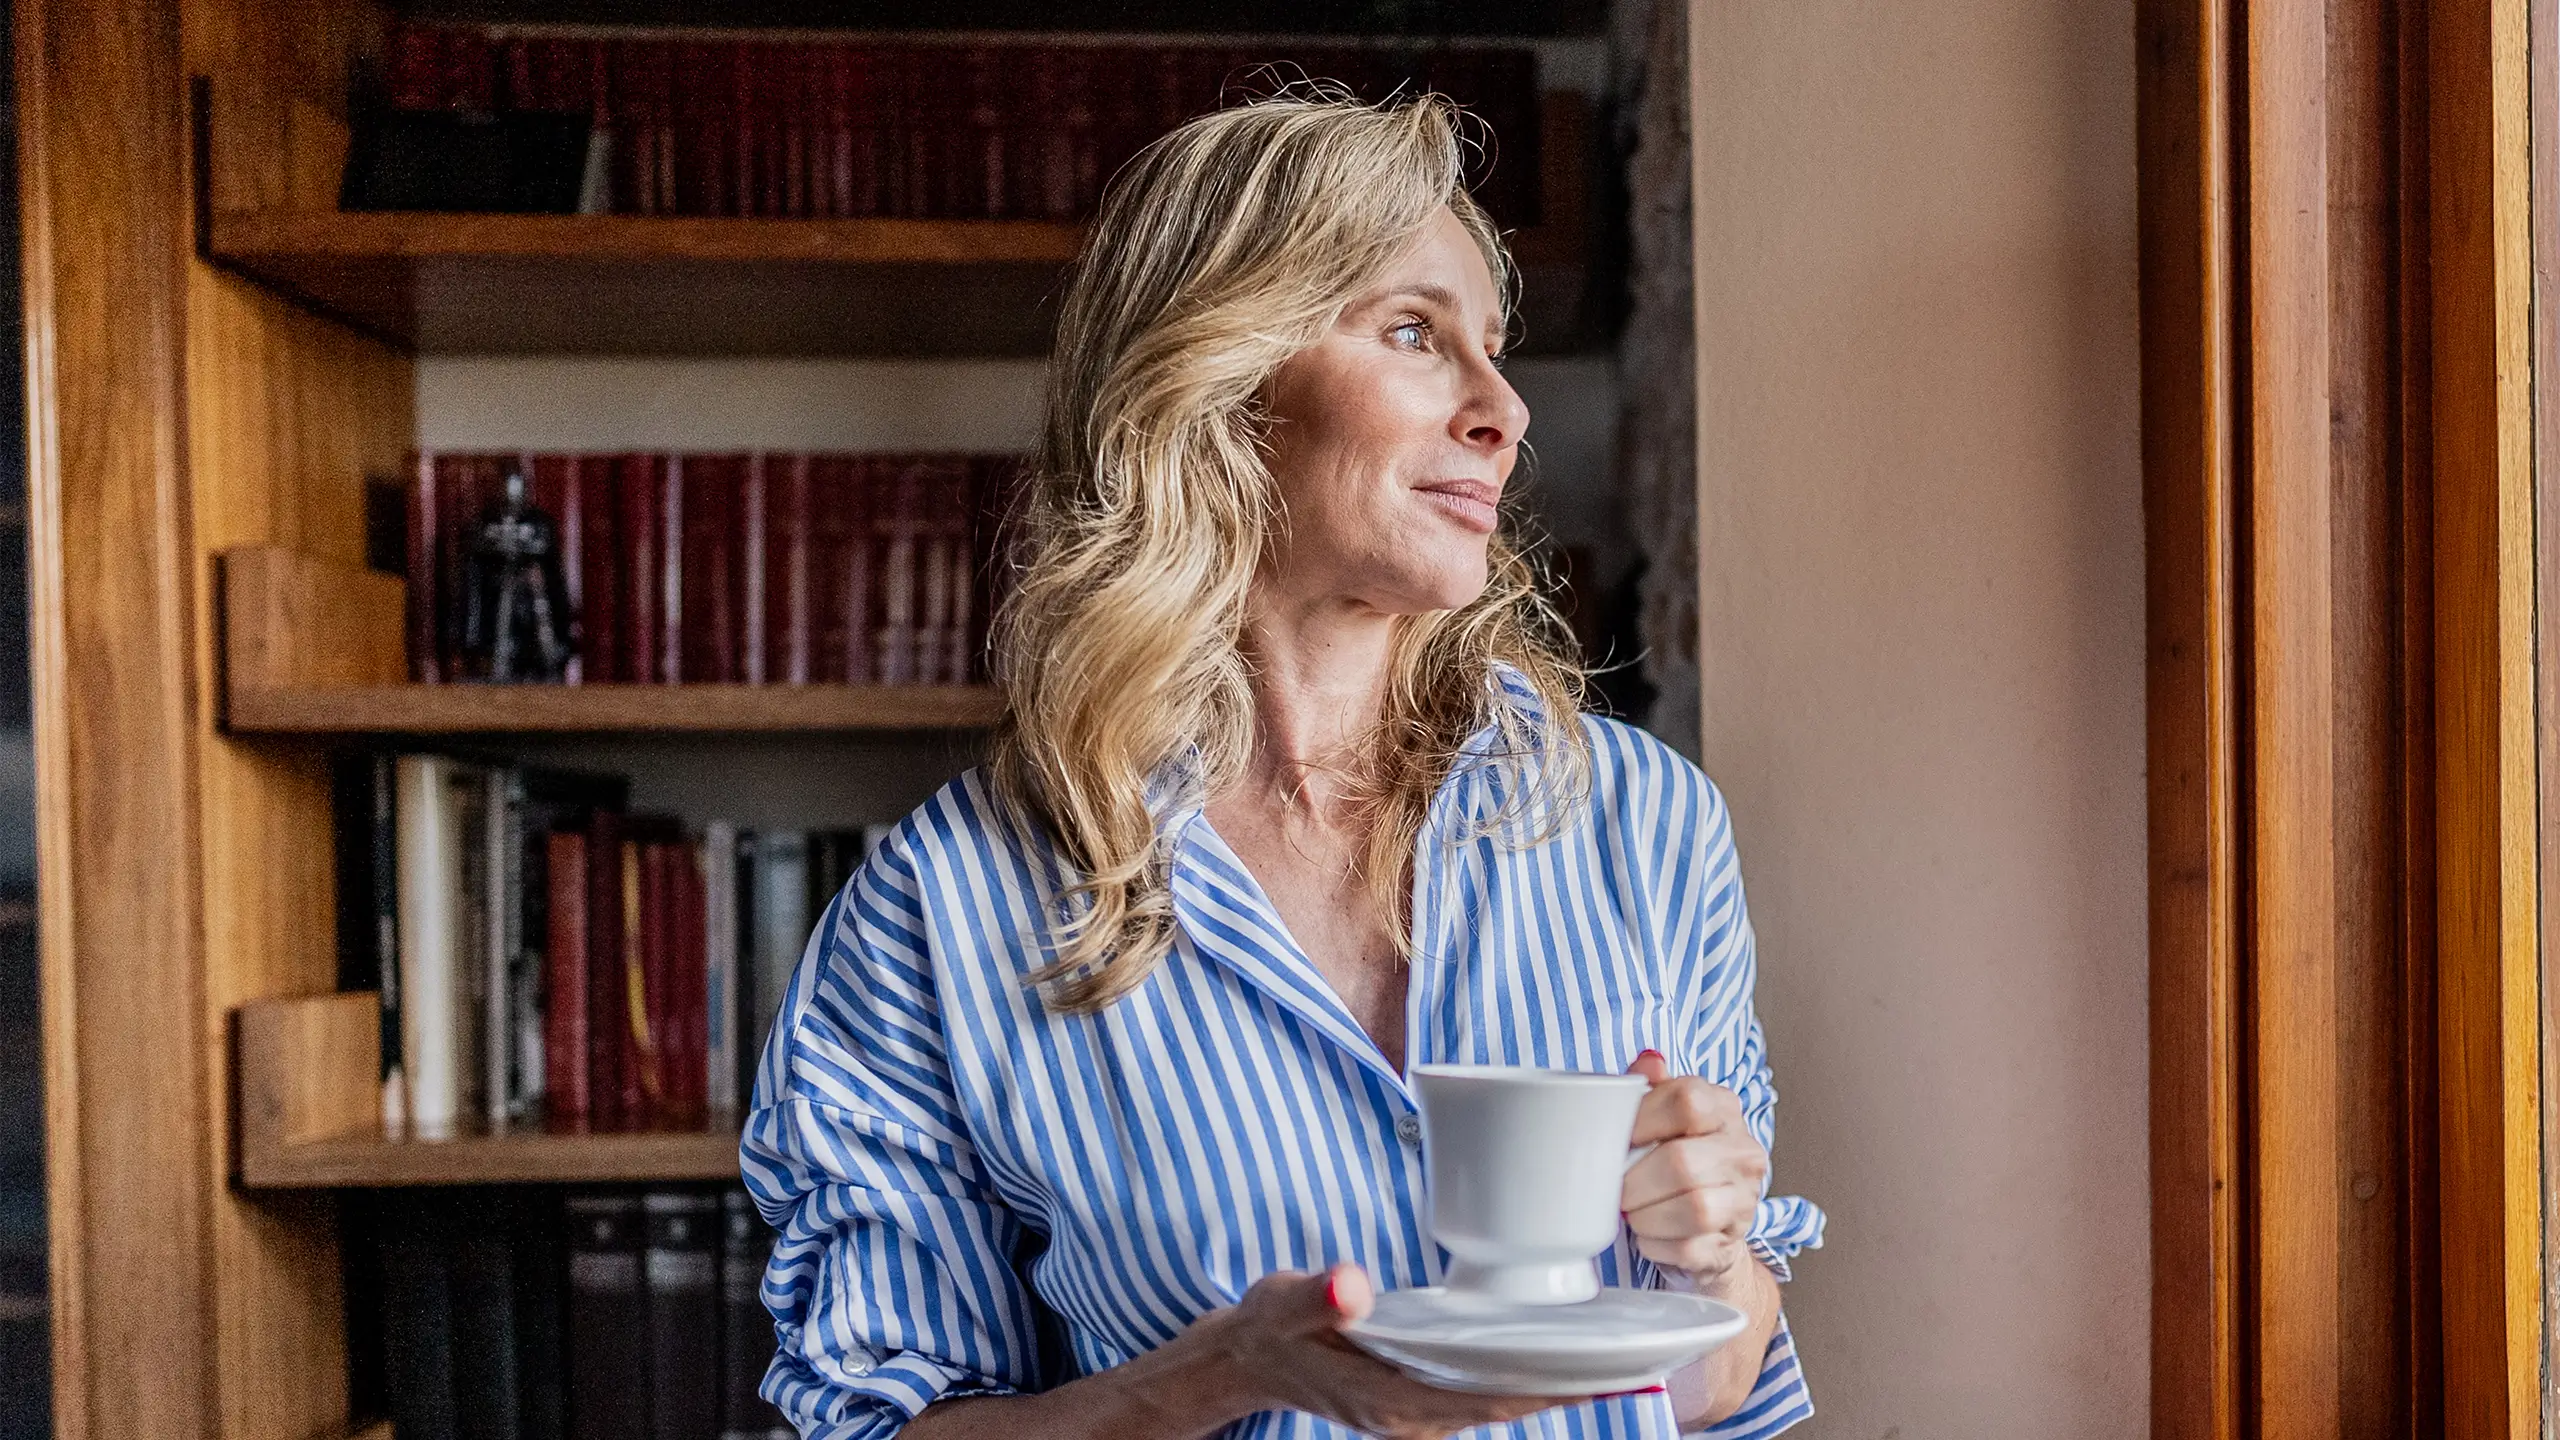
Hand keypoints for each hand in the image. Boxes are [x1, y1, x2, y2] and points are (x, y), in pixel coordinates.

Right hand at [1198, 1264, 1600, 1439]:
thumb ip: (1316, 1295)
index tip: (1612, 1368)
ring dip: (1555, 1379)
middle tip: (1641, 1351)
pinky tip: (1557, 1347)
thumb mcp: (1283, 1304)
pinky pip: (1487, 1391)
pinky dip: (1525, 1372)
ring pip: (1503, 1400)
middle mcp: (1415, 1419)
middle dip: (1573, 1382)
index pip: (1492, 1399)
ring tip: (1617, 1348)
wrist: (1244, 1359)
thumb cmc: (1268, 1329)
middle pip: (1511, 1404)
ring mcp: (1419, 1413)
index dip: (1554, 1386)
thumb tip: (1351, 1286)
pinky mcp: (1420, 1398)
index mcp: (1394, 1403)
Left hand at [1620, 1050, 1768, 1288]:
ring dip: (1645, 1215)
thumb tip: (1648, 1062)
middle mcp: (1742, 1150)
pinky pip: (1687, 1248)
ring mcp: (1744, 1199)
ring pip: (1693, 1208)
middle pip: (1681, 1162)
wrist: (1705, 1224)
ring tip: (1631, 1211)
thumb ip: (1648, 1087)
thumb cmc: (1672, 1159)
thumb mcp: (1658, 1116)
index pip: (1687, 1100)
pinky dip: (1655, 1244)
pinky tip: (1647, 1234)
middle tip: (1615, 1186)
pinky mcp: (1730, 1243)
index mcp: (1723, 1108)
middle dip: (1634, 1181)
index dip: (1641, 1121)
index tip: (1617, 1140)